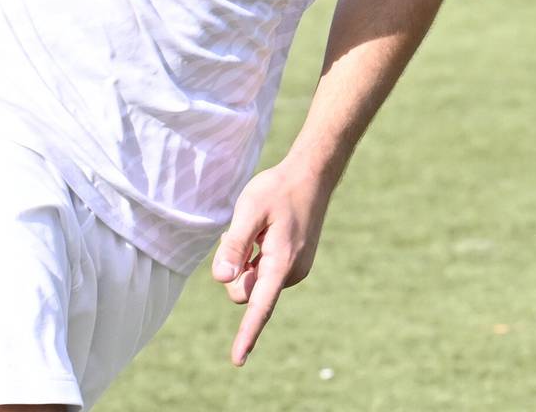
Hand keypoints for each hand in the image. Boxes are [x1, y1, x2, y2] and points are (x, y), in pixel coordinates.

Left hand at [211, 161, 331, 366]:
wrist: (312, 175)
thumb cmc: (278, 189)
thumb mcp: (249, 209)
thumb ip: (235, 245)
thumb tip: (223, 279)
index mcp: (282, 263)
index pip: (259, 306)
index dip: (246, 334)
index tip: (238, 360)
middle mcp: (292, 273)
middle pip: (245, 293)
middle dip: (234, 271)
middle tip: (240, 232)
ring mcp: (295, 270)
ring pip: (253, 282)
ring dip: (245, 262)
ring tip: (257, 229)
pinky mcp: (295, 266)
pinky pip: (262, 274)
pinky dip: (255, 259)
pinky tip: (265, 233)